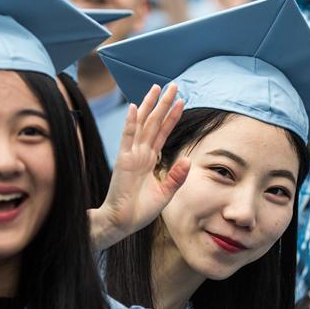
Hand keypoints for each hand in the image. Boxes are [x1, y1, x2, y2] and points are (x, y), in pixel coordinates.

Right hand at [90, 84, 188, 249]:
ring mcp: (131, 155)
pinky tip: (135, 108)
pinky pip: (128, 138)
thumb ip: (176, 177)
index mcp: (149, 159)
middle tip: (172, 85)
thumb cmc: (140, 210)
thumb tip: (187, 159)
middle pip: (154, 123)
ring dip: (149, 106)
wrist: (122, 222)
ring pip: (142, 125)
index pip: (163, 133)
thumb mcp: (165, 193)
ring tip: (157, 88)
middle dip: (163, 104)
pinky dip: (131, 123)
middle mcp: (140, 153)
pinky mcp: (123, 160)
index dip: (172, 117)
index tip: (181, 101)